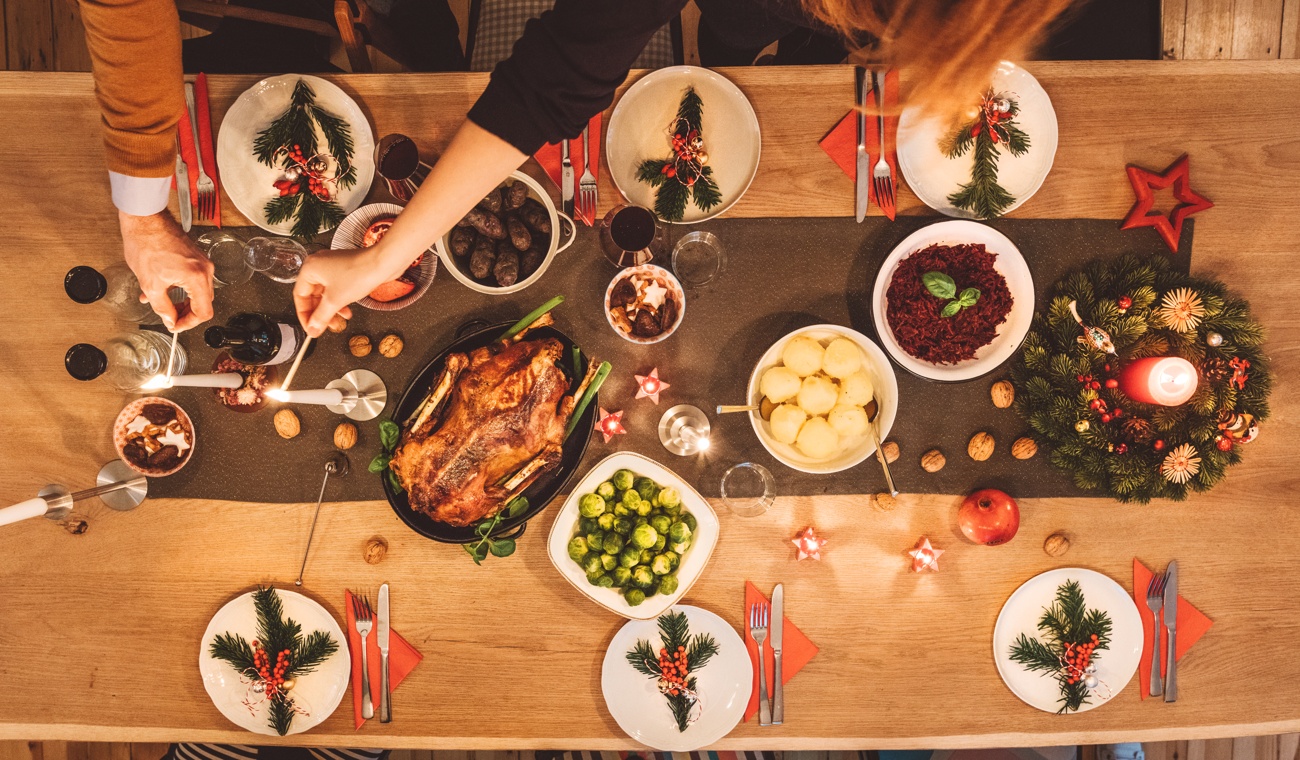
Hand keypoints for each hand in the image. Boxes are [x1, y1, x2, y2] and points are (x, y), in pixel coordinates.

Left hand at [119, 210, 214, 329]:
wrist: (145, 220)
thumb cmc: (147, 243)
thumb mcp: (150, 284)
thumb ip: (162, 307)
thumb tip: (169, 319)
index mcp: (197, 278)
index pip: (203, 312)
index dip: (188, 323)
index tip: (175, 326)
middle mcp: (205, 270)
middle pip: (203, 303)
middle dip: (185, 314)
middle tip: (169, 318)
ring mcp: (202, 262)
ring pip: (197, 292)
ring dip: (181, 301)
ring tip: (162, 303)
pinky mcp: (195, 257)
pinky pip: (193, 279)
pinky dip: (181, 289)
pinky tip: (164, 289)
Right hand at [293, 247, 399, 336]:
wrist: (383, 263)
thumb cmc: (359, 273)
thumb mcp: (335, 300)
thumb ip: (321, 317)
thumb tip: (312, 329)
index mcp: (310, 268)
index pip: (300, 296)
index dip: (304, 315)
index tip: (310, 328)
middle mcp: (319, 265)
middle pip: (312, 295)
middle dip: (319, 313)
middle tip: (323, 328)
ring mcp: (333, 267)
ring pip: (325, 294)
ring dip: (331, 310)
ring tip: (338, 323)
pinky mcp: (345, 270)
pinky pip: (336, 289)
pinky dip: (339, 302)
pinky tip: (347, 312)